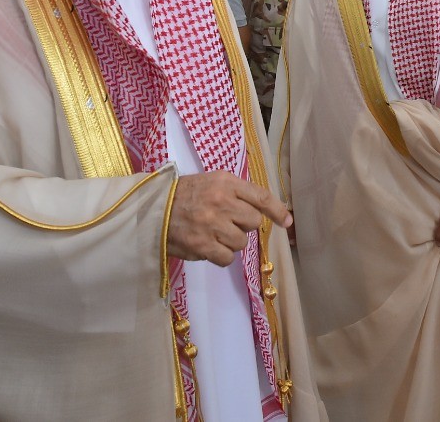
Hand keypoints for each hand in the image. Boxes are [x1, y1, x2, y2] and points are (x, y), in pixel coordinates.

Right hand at [166, 172, 291, 266]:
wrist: (152, 209)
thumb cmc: (185, 195)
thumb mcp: (212, 182)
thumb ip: (237, 194)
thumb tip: (264, 213)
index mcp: (225, 182)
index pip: (260, 197)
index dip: (277, 211)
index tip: (287, 222)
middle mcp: (221, 201)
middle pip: (253, 222)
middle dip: (243, 225)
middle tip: (226, 222)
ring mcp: (212, 224)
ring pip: (241, 242)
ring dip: (231, 241)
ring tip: (213, 234)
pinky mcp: (202, 245)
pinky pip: (227, 258)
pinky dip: (221, 255)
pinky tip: (208, 246)